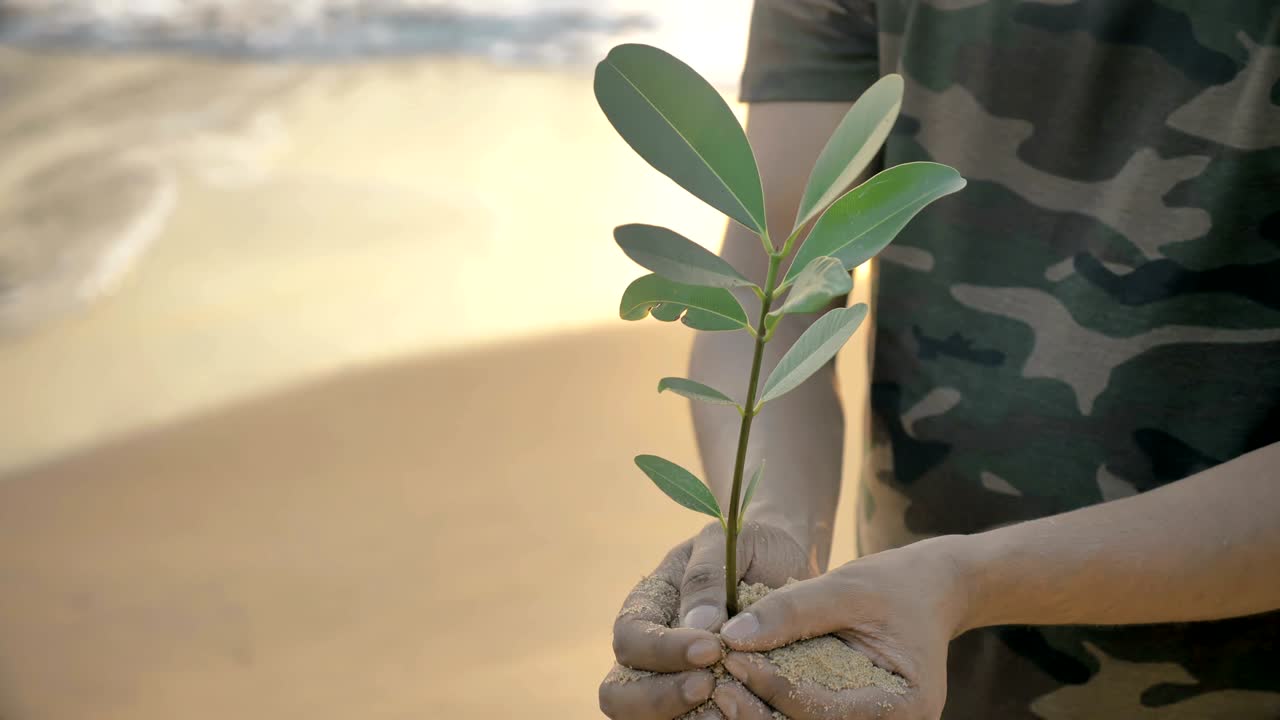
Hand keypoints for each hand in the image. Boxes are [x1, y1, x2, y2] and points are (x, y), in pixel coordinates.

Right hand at [599, 521, 814, 719]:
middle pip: (618, 694)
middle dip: (658, 697)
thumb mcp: (728, 542)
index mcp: (646, 606)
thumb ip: (707, 576)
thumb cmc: (751, 548)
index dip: (662, 650)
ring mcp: (670, 682)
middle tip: (708, 686)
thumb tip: (698, 625)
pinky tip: (744, 714)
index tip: (711, 648)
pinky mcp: (702, 702)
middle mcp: (647, 652)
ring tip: (729, 710)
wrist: (784, 563)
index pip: (630, 638)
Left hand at [715, 537, 966, 719]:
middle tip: (716, 686)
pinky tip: (740, 693)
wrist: (930, 592)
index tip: (732, 658)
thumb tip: (732, 635)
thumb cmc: (893, 585)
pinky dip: (773, 709)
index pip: (824, 710)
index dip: (773, 687)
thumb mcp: (846, 587)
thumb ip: (793, 609)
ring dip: (760, 716)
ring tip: (720, 691)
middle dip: (759, 713)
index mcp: (905, 705)